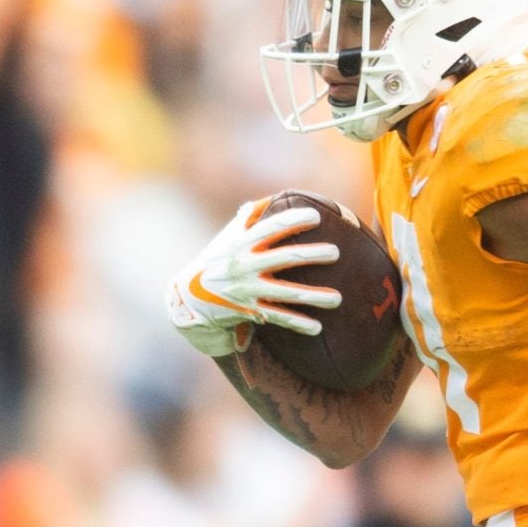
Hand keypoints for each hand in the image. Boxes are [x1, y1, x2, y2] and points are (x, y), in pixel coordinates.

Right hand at [166, 199, 336, 357]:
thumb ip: (248, 217)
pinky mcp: (250, 310)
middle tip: (335, 252)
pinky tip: (317, 328)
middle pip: (285, 258)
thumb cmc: (215, 260)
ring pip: (286, 293)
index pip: (271, 228)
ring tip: (337, 299)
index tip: (315, 217)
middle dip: (312, 255)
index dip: (294, 221)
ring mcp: (249, 290)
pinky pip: (278, 318)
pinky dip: (298, 324)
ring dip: (314, 297)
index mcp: (243, 244)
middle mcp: (246, 265)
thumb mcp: (227, 237)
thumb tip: (270, 198)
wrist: (190, 296)